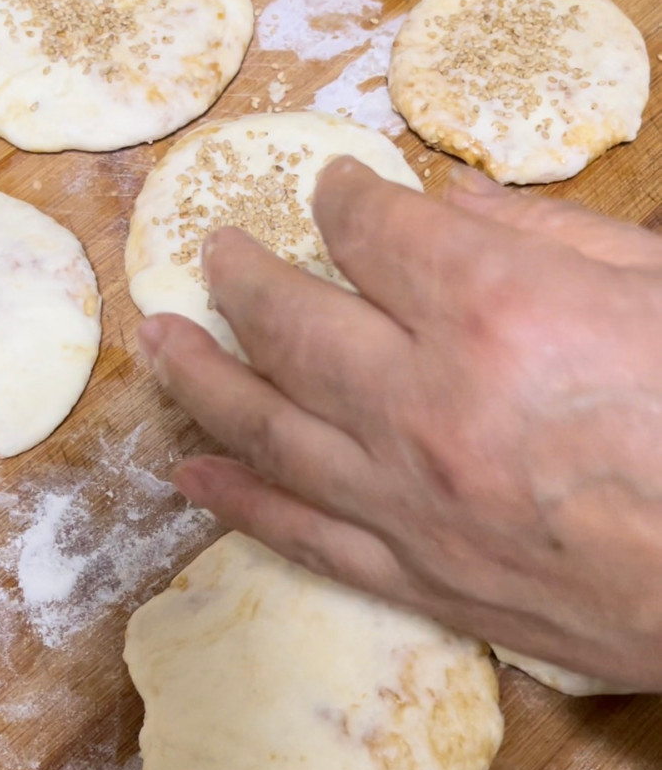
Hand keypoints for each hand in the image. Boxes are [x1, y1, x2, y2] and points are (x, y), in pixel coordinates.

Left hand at [139, 161, 661, 690]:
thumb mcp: (658, 286)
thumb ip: (551, 235)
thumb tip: (456, 201)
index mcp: (495, 308)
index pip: (373, 231)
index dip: (347, 198)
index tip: (339, 190)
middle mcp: (425, 402)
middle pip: (292, 324)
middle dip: (243, 277)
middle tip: (214, 254)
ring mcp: (409, 500)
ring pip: (267, 427)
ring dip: (201, 377)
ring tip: (158, 341)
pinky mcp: (420, 579)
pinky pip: (300, 535)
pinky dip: (237, 500)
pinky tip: (189, 473)